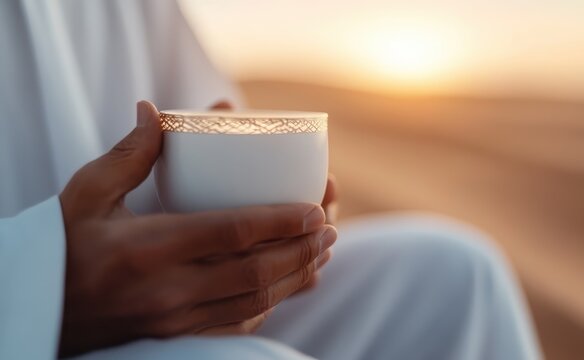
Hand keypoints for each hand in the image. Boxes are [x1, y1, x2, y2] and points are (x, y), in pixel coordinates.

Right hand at [58, 101, 336, 355]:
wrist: (40, 311)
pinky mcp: (176, 334)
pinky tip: (288, 287)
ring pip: (254, 301)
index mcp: (149, 247)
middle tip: (329, 228)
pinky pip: (235, 323)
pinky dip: (270, 305)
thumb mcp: (85, 194)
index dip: (282, 221)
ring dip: (295, 277)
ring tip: (322, 253)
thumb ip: (128, 154)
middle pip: (256, 271)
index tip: (316, 208)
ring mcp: (175, 318)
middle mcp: (169, 289)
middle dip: (301, 249)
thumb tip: (157, 112)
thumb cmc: (62, 247)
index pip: (233, 233)